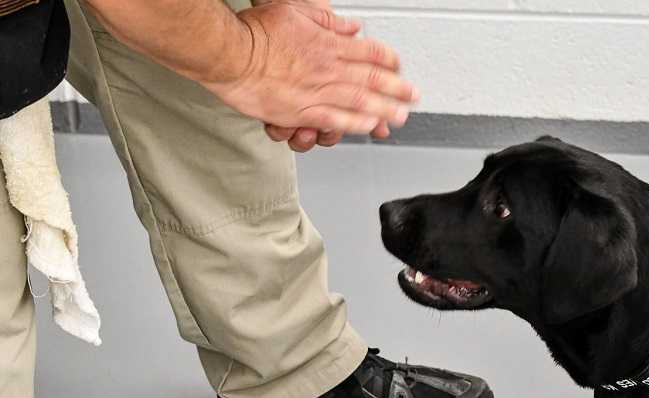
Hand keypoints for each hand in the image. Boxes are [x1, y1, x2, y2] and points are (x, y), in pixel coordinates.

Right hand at [204, 1, 417, 141]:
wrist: (229, 54)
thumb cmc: (255, 33)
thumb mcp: (295, 12)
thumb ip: (327, 21)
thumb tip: (351, 26)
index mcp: (327, 44)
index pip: (368, 51)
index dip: (388, 60)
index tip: (399, 67)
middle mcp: (327, 68)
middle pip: (371, 79)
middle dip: (396, 88)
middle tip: (412, 96)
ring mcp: (317, 91)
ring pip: (360, 101)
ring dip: (384, 109)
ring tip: (400, 116)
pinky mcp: (302, 111)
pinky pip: (337, 120)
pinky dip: (356, 124)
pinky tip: (370, 127)